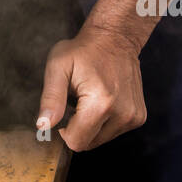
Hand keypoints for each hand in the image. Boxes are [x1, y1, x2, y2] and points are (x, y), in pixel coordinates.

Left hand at [37, 25, 146, 151]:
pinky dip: (104, 122)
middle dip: (78, 127)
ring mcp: (133, 117)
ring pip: (101, 140)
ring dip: (91, 125)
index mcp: (101, 103)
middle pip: (89, 144)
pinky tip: (103, 100)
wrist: (115, 38)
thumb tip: (43, 126)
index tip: (64, 111)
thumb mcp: (58, 67)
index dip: (64, 131)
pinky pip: (114, 132)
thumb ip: (51, 99)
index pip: (77, 142)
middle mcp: (122, 114)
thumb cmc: (83, 51)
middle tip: (77, 101)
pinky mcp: (138, 117)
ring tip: (90, 98)